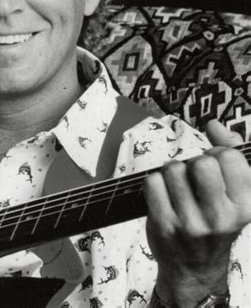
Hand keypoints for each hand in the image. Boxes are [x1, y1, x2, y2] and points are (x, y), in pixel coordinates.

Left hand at [143, 119, 250, 306]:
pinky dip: (153, 184)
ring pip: (173, 169)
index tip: (213, 166)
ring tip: (176, 188)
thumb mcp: (234, 195)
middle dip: (192, 163)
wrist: (194, 269)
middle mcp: (222, 217)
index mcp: (246, 206)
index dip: (216, 154)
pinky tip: (162, 196)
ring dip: (170, 173)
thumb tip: (215, 124)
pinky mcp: (165, 226)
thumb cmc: (213, 223)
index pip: (229, 157)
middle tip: (191, 178)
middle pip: (201, 162)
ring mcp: (192, 224)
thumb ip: (230, 153)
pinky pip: (152, 182)